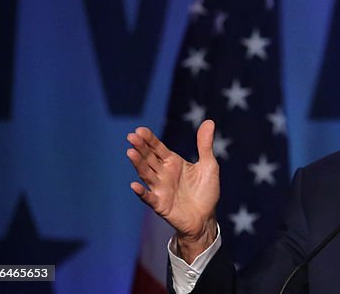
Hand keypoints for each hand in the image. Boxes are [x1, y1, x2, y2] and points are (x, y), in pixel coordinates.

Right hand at [127, 120, 219, 261]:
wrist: (206, 217)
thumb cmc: (206, 190)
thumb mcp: (208, 165)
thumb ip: (205, 145)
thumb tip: (209, 121)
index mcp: (173, 163)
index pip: (158, 148)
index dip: (149, 139)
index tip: (140, 130)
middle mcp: (163, 174)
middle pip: (149, 158)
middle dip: (141, 147)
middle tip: (131, 136)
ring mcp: (160, 189)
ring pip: (146, 174)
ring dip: (138, 164)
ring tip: (130, 152)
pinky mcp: (161, 204)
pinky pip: (149, 198)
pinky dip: (141, 192)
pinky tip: (134, 185)